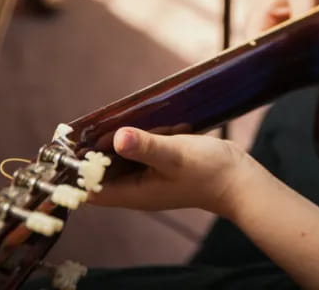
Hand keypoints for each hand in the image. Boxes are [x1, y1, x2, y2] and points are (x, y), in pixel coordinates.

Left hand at [89, 127, 254, 216]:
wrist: (238, 179)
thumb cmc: (208, 172)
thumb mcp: (174, 155)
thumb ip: (145, 146)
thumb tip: (117, 137)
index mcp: (133, 193)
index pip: (91, 189)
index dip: (80, 170)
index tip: (80, 144)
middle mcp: (137, 188)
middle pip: (103, 170)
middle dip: (103, 148)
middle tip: (111, 126)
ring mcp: (149, 177)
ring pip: (123, 157)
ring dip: (126, 141)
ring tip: (140, 127)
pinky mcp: (160, 166)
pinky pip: (140, 152)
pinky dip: (143, 139)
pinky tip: (157, 128)